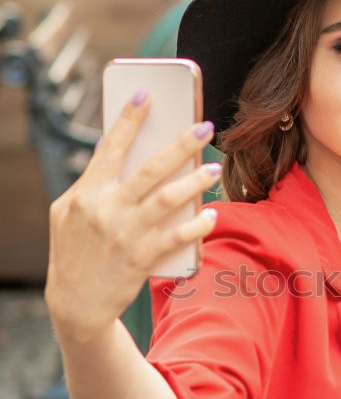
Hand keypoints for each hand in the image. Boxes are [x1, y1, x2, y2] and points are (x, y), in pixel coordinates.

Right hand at [45, 92, 218, 343]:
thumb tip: (114, 152)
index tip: (148, 94)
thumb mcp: (68, 214)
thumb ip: (91, 186)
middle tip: (205, 126)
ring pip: (169, 198)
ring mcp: (125, 234)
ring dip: (195, 180)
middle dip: (181, 143)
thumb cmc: (75, 253)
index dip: (129, 119)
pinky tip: (211, 215)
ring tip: (214, 168)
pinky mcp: (142, 258)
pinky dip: (197, 225)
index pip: (110, 147)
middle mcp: (105, 209)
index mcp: (86, 193)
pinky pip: (177, 236)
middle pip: (150, 168)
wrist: (76, 304)